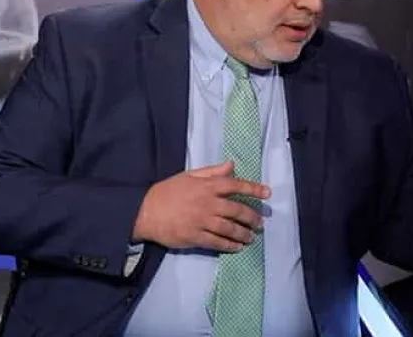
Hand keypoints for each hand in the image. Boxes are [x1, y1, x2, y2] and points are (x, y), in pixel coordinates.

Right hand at [132, 161, 269, 251]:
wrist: (145, 211)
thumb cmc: (168, 191)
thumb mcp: (190, 176)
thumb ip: (212, 172)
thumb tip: (232, 165)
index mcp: (207, 186)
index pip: (235, 185)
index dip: (253, 189)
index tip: (267, 193)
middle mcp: (208, 203)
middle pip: (237, 210)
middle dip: (252, 216)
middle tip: (260, 222)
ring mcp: (202, 222)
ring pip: (229, 229)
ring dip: (244, 233)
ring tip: (252, 237)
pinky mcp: (195, 237)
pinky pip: (217, 243)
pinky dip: (229, 245)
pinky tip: (237, 247)